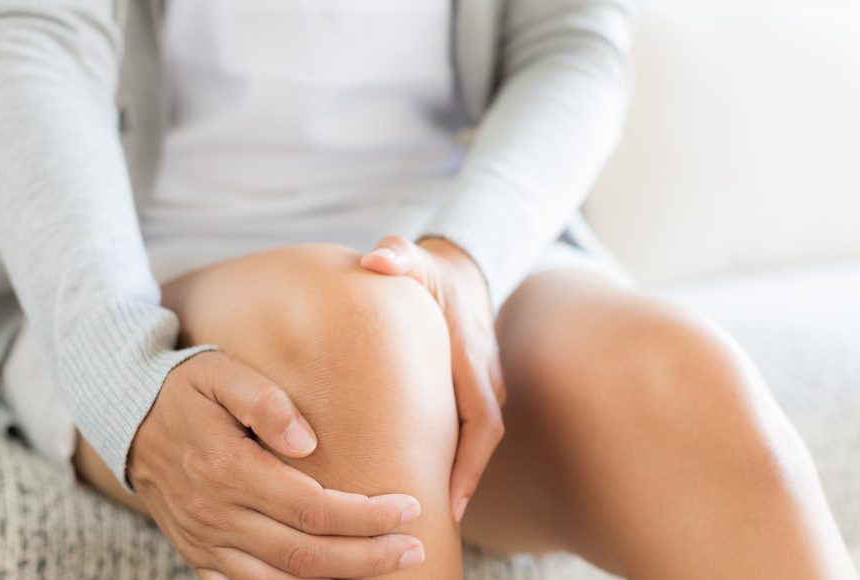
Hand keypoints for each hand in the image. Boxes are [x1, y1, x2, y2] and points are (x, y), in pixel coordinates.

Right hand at [128, 351, 426, 577]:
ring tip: (389, 569)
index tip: (409, 507)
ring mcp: (204, 541)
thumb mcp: (221, 373)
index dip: (365, 515)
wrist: (124, 416)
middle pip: (304, 554)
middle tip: (415, 550)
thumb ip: (264, 402)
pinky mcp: (198, 553)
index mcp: (228, 469)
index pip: (312, 508)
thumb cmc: (186, 388)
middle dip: (367, 558)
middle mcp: (215, 515)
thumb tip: (308, 442)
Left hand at [360, 236, 505, 522]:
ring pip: (474, 440)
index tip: (450, 502)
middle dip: (461, 484)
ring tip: (421, 512)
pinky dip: (449, 456)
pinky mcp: (471, 391)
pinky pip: (465, 430)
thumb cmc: (430, 269)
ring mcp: (482, 386)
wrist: (462, 266)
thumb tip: (375, 260)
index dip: (469, 465)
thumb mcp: (412, 257)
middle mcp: (484, 377)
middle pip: (481, 443)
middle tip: (431, 525)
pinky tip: (419, 478)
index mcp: (471, 357)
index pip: (483, 422)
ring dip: (455, 473)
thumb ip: (396, 256)